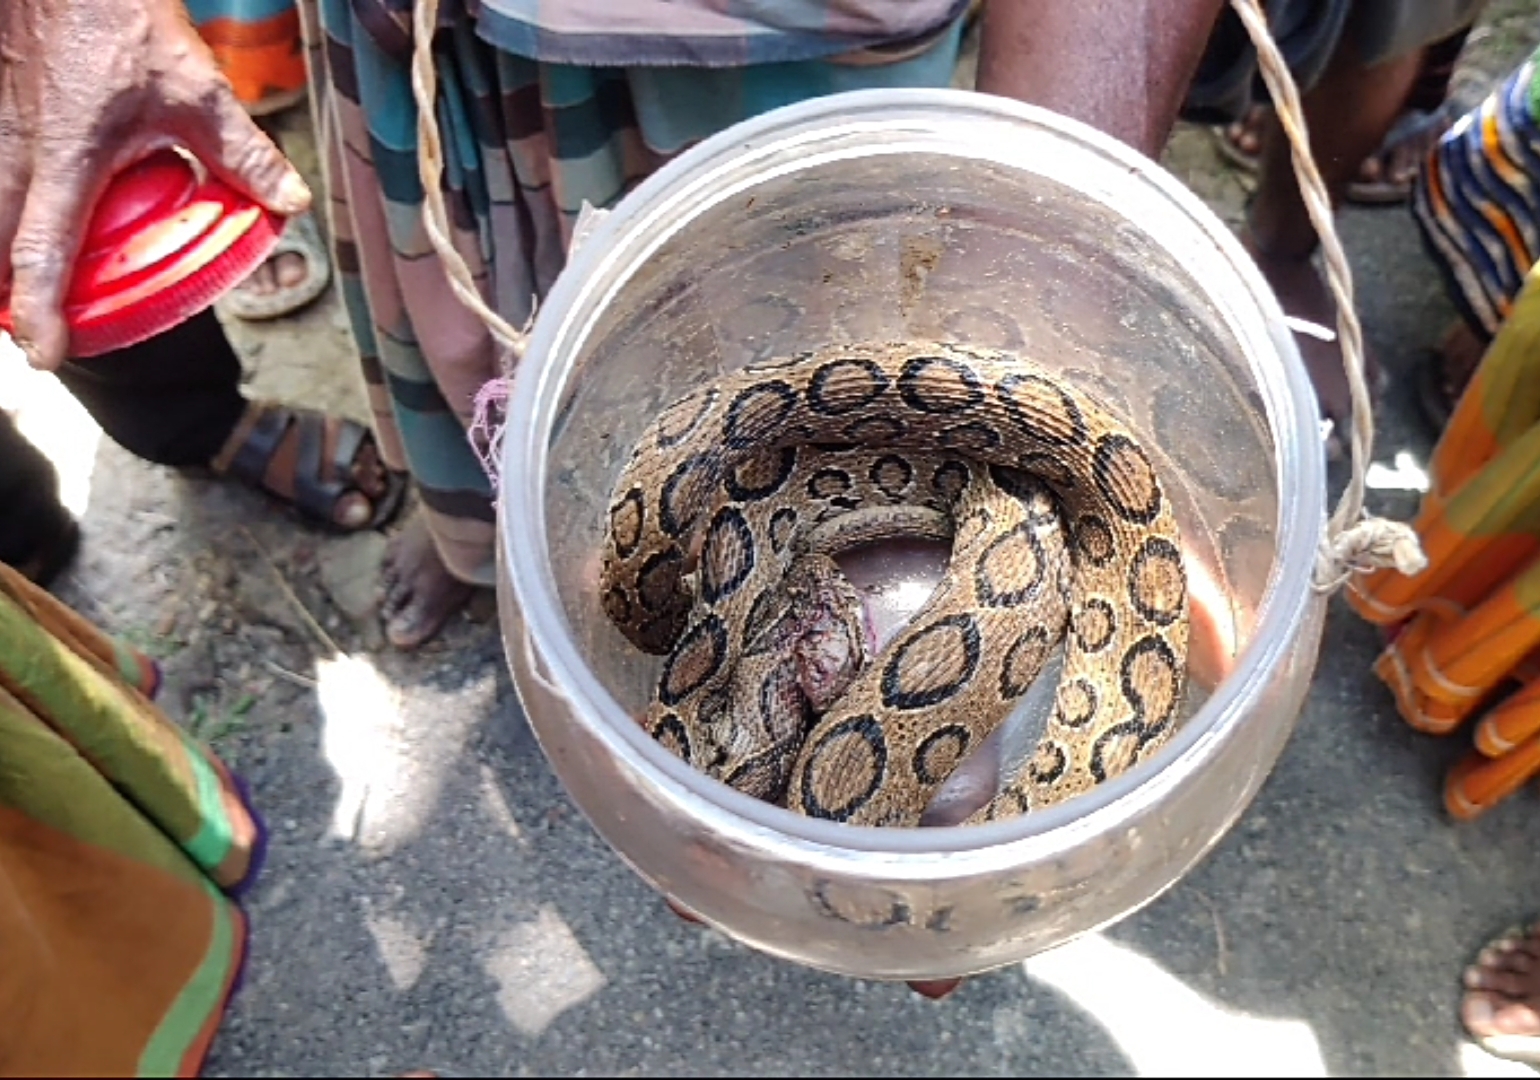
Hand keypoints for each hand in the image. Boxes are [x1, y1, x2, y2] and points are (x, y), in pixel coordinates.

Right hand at [0, 0, 310, 369]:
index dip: (41, 312)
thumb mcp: (199, 93)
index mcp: (66, 159)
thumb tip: (292, 203)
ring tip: (24, 294)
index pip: (43, 253)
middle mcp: (18, 152)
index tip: (46, 355)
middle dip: (8, 297)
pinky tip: (24, 227)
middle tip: (33, 333)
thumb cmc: (122, 21)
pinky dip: (5, 215)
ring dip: (3, 257)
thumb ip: (246, 154)